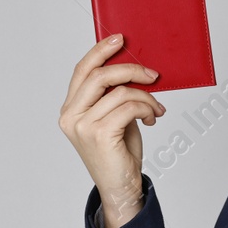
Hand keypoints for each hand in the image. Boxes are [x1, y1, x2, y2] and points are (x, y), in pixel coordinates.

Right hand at [59, 34, 164, 227]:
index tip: (120, 39)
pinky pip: (129, 107)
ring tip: (156, 108)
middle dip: (130, 69)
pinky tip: (152, 117)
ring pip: (119, 91)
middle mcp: (70, 116)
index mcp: (70, 109)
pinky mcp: (99, 134)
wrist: (121, 188)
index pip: (82, 70)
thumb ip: (114, 96)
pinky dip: (147, 108)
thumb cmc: (118, 154)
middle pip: (99, 75)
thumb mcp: (114, 118)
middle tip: (153, 74)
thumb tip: (134, 69)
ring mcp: (82, 125)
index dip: (100, 51)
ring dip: (146, 96)